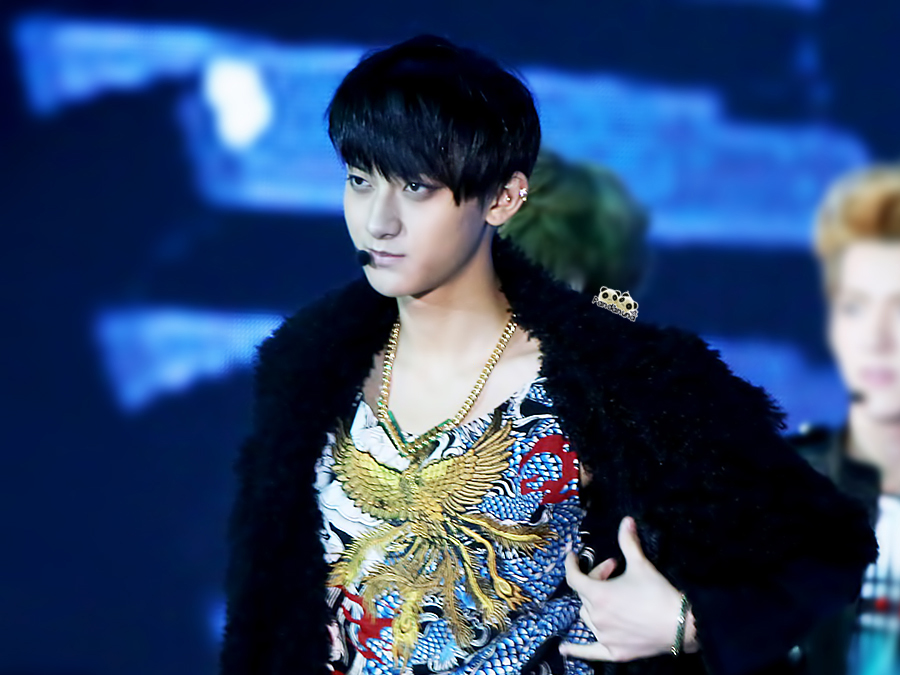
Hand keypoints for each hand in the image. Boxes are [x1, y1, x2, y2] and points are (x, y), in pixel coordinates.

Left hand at [560, 516, 697, 661]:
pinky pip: (589, 651)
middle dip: (596, 578)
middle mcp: (597, 617)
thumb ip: (628, 542)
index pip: (574, 577)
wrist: (682, 625)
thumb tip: (626, 520)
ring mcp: (604, 636)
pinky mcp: (614, 651)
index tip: (573, 556)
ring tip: (611, 596)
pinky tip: (564, 649)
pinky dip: (576, 649)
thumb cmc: (658, 593)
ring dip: (593, 603)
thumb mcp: (640, 564)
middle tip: (614, 570)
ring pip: (587, 616)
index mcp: (598, 595)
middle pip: (585, 594)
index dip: (571, 564)